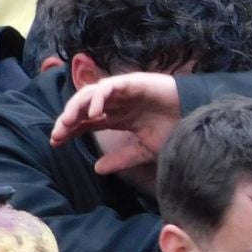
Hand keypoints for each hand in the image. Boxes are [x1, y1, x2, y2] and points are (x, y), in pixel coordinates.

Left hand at [49, 72, 181, 173]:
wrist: (195, 116)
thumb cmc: (173, 130)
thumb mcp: (143, 150)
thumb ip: (121, 159)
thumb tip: (96, 169)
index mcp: (115, 117)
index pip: (84, 121)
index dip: (68, 130)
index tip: (55, 143)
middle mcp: (114, 103)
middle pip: (81, 107)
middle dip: (67, 120)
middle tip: (57, 135)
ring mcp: (121, 91)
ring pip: (89, 94)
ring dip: (76, 107)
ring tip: (68, 123)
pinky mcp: (130, 82)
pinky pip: (107, 87)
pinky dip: (97, 98)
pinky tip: (94, 114)